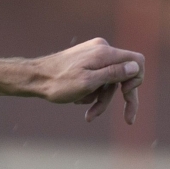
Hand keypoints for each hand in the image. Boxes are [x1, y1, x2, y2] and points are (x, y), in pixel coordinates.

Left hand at [30, 37, 145, 123]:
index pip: (137, 61)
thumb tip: (135, 67)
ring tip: (88, 114)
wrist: (32, 78)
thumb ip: (113, 74)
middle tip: (128, 118)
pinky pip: (96, 78)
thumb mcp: (88, 82)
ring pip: (108, 80)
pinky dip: (91, 92)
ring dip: (101, 98)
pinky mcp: (84, 62)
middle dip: (119, 97)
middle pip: (122, 75)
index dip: (137, 79)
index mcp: (105, 52)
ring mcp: (92, 55)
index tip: (127, 94)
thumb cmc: (57, 83)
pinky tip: (77, 100)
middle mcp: (101, 50)